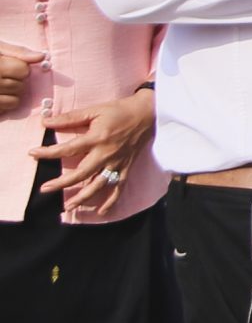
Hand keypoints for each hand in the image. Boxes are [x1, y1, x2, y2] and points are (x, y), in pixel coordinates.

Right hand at [0, 43, 31, 116]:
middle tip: (2, 77)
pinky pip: (3, 111)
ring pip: (14, 102)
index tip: (9, 65)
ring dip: (11, 95)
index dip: (20, 68)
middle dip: (16, 82)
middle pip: (20, 86)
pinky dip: (2, 106)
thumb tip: (41, 57)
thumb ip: (17, 52)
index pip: (23, 71)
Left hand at [33, 90, 154, 217]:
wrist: (148, 113)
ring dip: (83, 197)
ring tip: (68, 206)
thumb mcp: (95, 110)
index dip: (48, 153)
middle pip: (81, 174)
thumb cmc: (120, 110)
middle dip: (62, 183)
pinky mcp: (126, 167)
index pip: (67, 149)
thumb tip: (45, 121)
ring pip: (98, 185)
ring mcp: (117, 163)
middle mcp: (106, 154)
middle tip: (45, 189)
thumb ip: (70, 117)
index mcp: (96, 138)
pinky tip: (102, 211)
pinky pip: (119, 187)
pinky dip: (111, 201)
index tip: (32, 153)